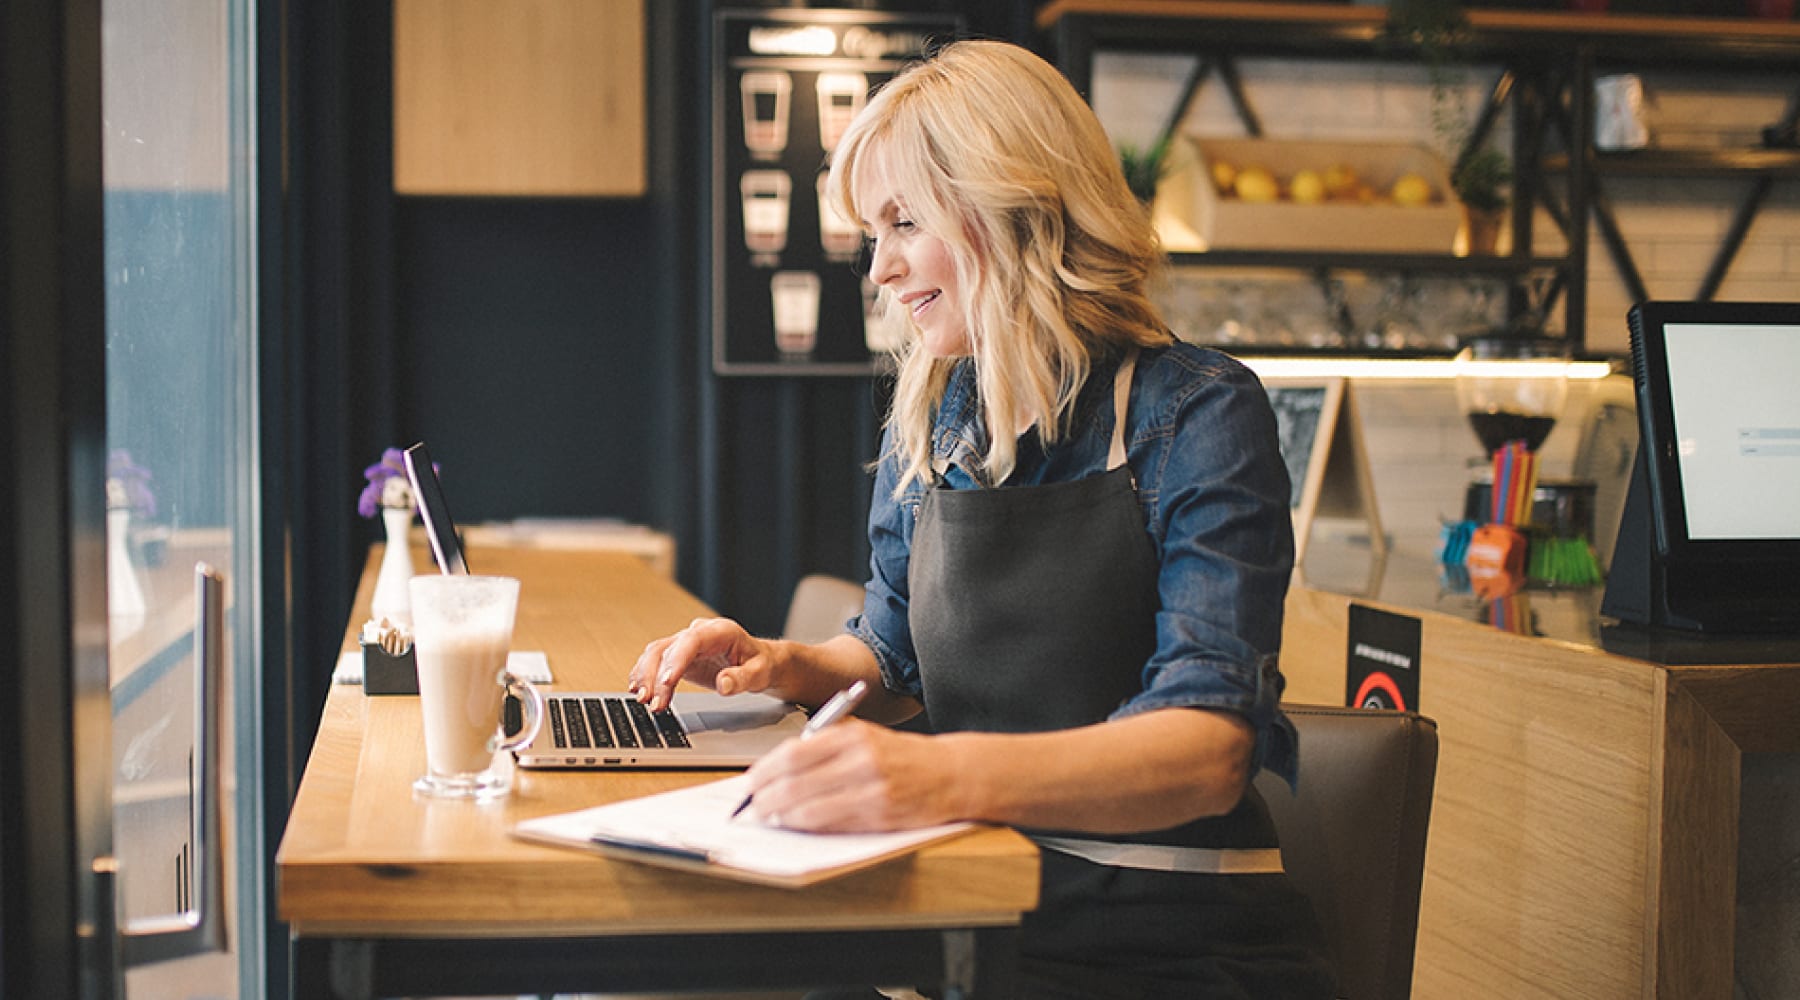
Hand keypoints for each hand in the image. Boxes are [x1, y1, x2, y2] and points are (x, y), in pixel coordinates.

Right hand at [628, 617, 772, 711]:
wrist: (758, 662)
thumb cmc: (760, 664)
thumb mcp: (760, 673)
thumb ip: (742, 679)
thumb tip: (723, 684)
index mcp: (720, 631)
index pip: (692, 641)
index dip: (676, 660)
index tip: (666, 682)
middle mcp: (699, 633)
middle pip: (668, 648)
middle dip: (655, 675)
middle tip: (651, 700)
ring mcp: (686, 643)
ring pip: (657, 653)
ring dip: (645, 676)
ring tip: (642, 699)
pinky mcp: (678, 656)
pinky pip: (655, 661)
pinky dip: (644, 675)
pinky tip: (637, 690)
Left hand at [739, 720, 956, 832]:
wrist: (952, 774)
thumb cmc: (903, 756)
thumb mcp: (866, 735)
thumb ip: (827, 743)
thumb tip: (780, 765)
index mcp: (853, 735)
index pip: (794, 753)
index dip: (765, 771)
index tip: (751, 782)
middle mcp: (861, 760)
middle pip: (795, 782)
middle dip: (765, 797)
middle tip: (753, 806)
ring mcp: (871, 790)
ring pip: (809, 808)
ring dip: (782, 816)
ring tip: (770, 817)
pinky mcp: (880, 816)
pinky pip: (832, 825)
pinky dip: (807, 827)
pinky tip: (797, 825)